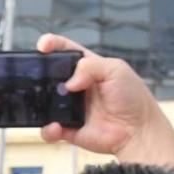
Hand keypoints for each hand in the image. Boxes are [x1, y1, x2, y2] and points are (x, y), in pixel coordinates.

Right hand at [36, 33, 173, 171]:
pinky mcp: (66, 129)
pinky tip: (57, 127)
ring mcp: (68, 108)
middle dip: (38, 74)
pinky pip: (47, 129)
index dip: (51, 44)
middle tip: (36, 76)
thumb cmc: (132, 97)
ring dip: (39, 103)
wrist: (137, 129)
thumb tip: (68, 83)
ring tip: (47, 105)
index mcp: (86, 67)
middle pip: (48, 76)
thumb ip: (90, 67)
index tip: (43, 45)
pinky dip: (47, 129)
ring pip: (43, 102)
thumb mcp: (116, 69)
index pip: (64, 50)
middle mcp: (75, 86)